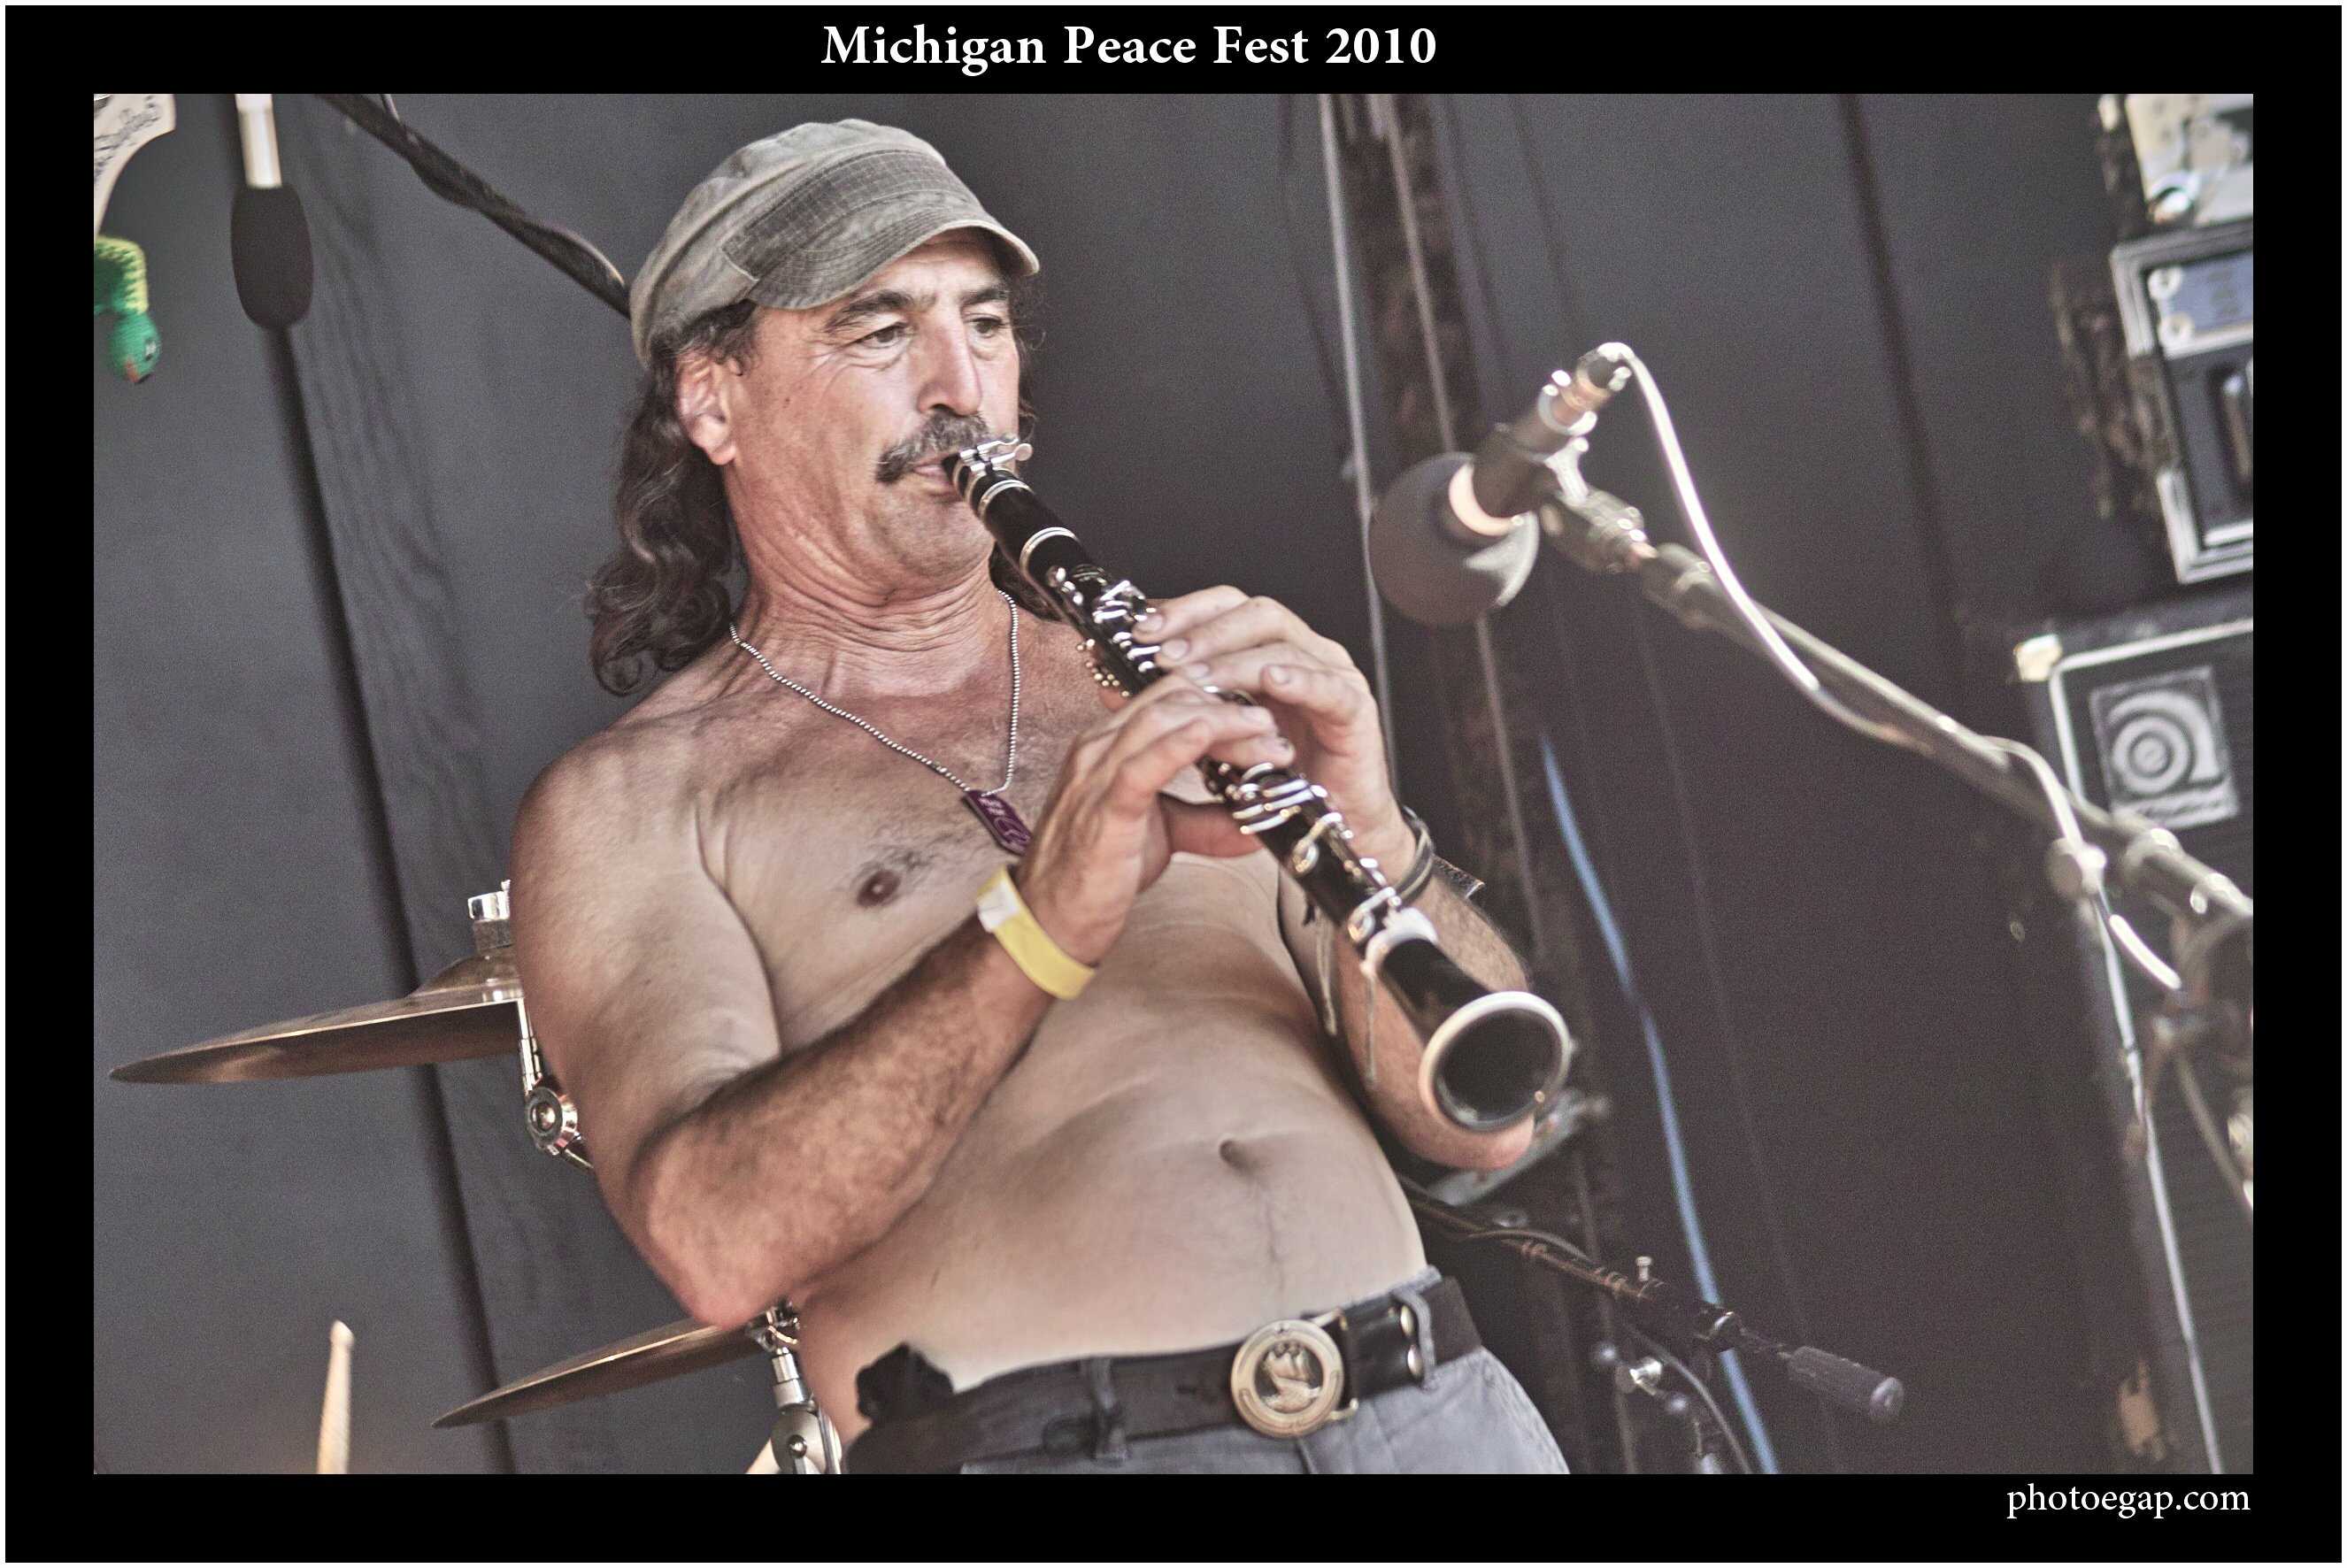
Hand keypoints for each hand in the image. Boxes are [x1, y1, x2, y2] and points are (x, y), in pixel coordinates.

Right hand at [1017, 673, 1290, 963]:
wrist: (1052, 919)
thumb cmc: (1097, 873)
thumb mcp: (1163, 836)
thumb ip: (1206, 822)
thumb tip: (1255, 825)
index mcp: (1110, 746)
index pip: (1169, 699)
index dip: (1219, 698)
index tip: (1261, 715)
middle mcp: (1100, 748)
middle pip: (1172, 699)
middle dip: (1229, 704)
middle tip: (1274, 727)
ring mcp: (1097, 773)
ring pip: (1163, 720)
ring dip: (1221, 720)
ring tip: (1264, 731)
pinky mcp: (1104, 807)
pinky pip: (1143, 763)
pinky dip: (1181, 743)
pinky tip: (1212, 734)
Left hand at [1130, 588, 1413, 870]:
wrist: (1329, 832)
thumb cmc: (1277, 784)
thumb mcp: (1213, 738)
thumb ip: (1177, 706)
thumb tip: (1115, 683)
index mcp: (1271, 653)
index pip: (1227, 608)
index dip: (1185, 611)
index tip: (1142, 630)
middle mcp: (1304, 655)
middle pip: (1255, 613)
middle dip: (1204, 629)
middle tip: (1164, 653)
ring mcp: (1333, 677)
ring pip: (1283, 645)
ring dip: (1235, 658)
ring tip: (1199, 674)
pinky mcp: (1355, 710)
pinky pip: (1327, 687)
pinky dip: (1298, 680)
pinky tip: (1270, 681)